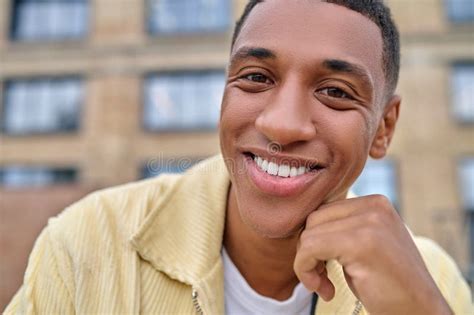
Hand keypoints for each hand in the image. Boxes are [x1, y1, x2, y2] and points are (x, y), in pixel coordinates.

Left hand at [294, 195, 452, 314]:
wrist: (419, 313)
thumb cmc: (387, 286)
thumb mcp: (364, 246)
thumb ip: (341, 229)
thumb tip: (303, 226)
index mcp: (376, 203)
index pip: (323, 211)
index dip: (314, 241)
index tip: (323, 268)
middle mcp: (375, 206)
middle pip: (314, 220)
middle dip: (308, 251)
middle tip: (322, 279)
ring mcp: (370, 222)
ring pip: (309, 234)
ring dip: (307, 265)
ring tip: (325, 285)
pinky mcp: (361, 242)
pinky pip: (310, 248)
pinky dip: (306, 271)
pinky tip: (325, 290)